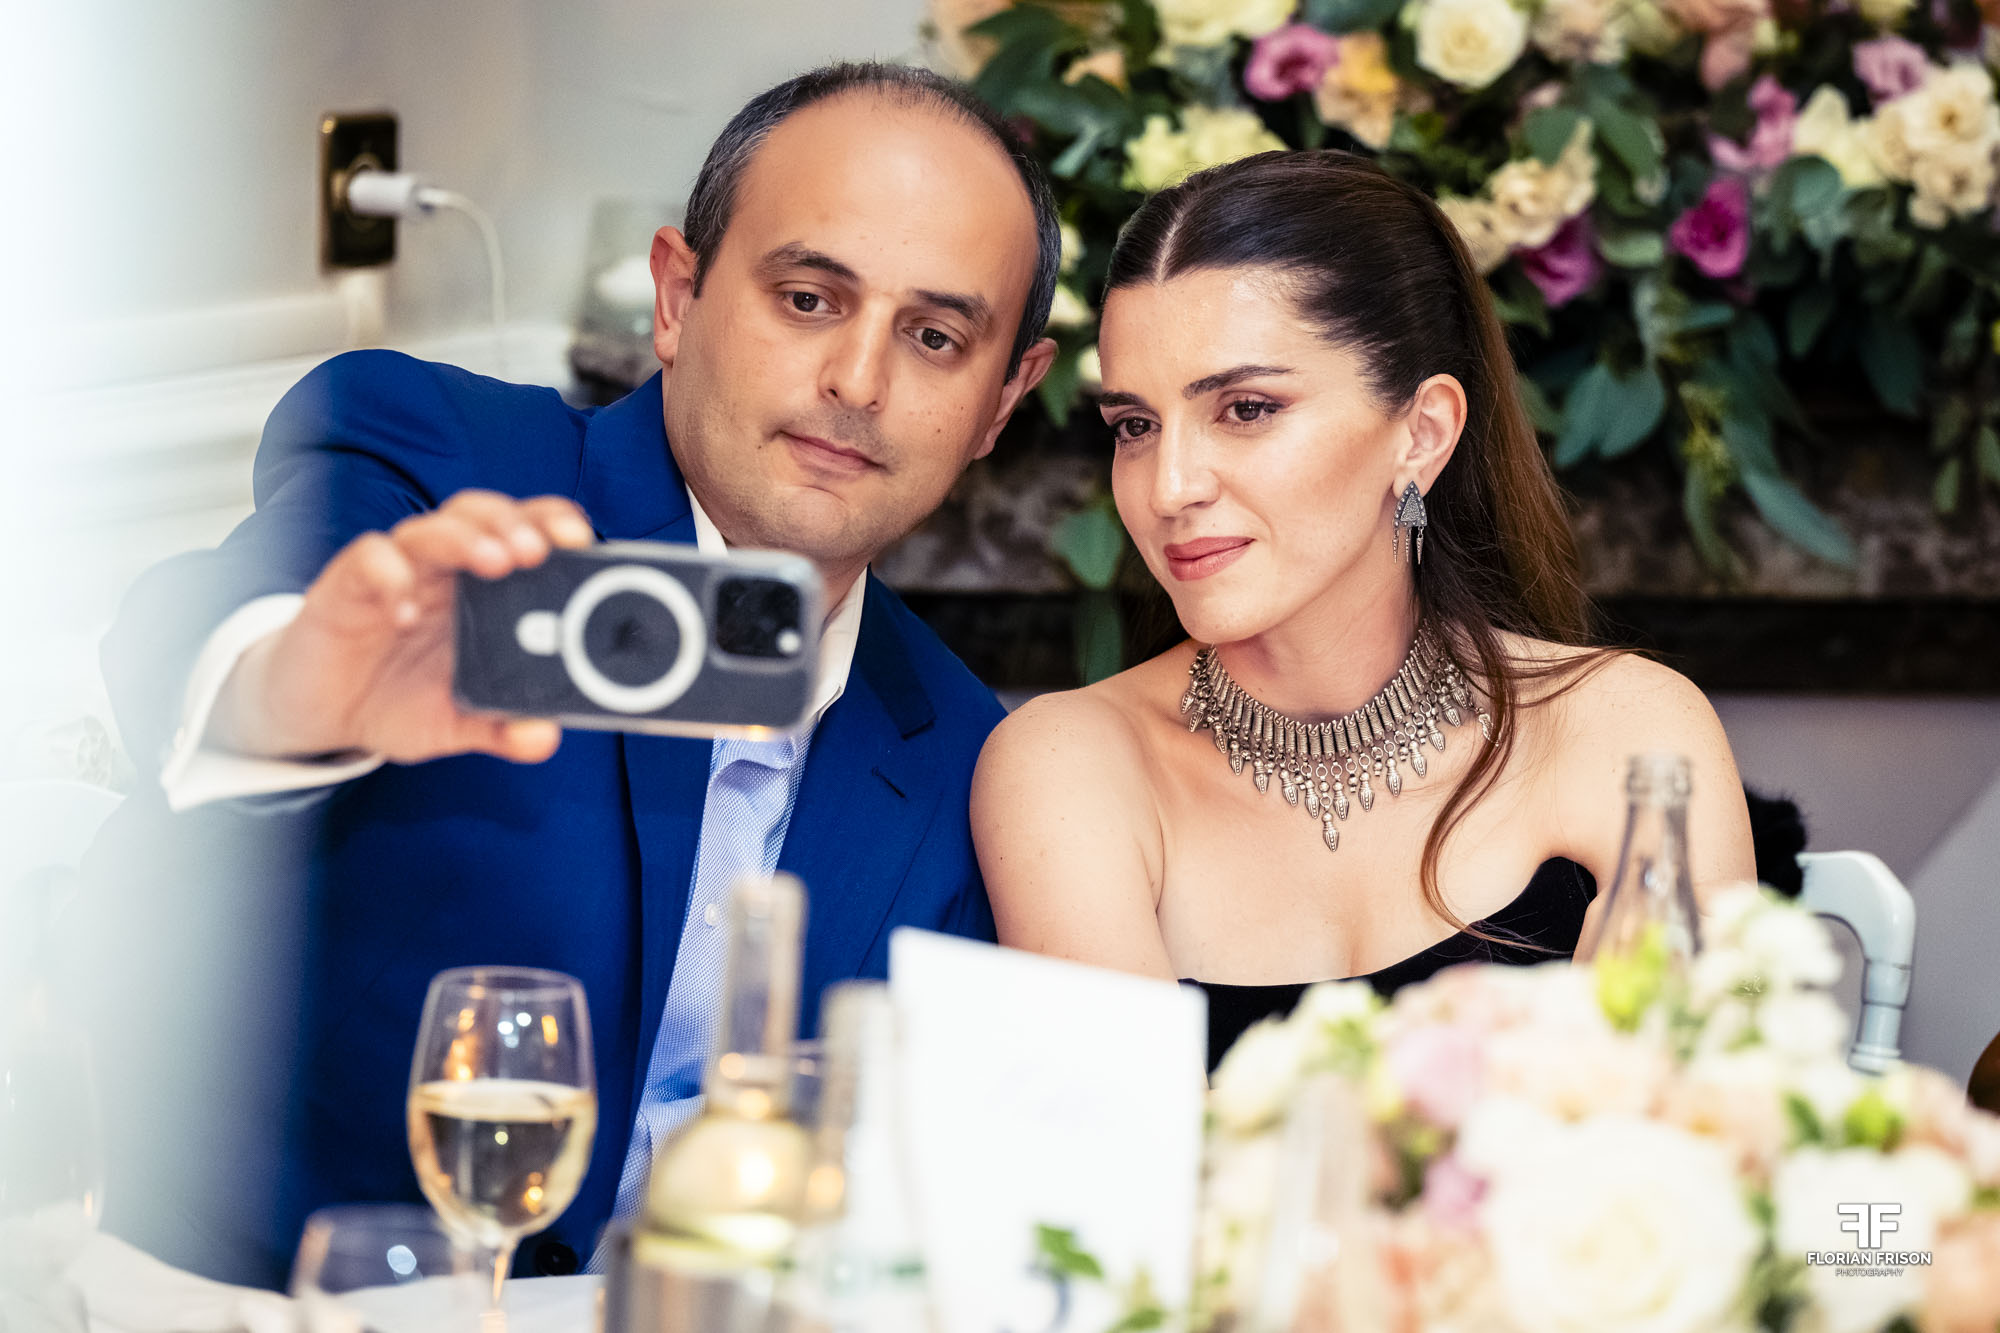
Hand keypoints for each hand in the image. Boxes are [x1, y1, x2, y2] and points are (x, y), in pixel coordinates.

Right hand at [208, 490, 595, 764]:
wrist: (320, 712)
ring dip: (465, 538)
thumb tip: (543, 736)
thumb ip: (500, 727)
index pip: (523, 533)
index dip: (552, 525)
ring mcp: (394, 571)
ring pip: (431, 528)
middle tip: (536, 552)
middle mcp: (441, 569)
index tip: (580, 540)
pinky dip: (389, 576)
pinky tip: (404, 612)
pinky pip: (368, 559)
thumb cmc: (397, 699)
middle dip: (513, 524)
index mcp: (480, 589)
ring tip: (494, 563)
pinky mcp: (346, 585)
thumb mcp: (455, 722)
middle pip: (480, 516)